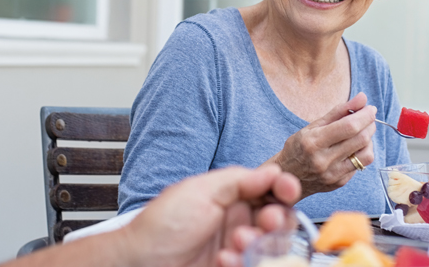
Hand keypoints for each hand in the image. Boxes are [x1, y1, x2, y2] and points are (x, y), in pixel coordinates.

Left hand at [120, 164, 300, 266]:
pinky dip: (242, 263)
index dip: (284, 188)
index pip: (270, 190)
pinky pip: (255, 266)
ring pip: (272, 246)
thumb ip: (239, 180)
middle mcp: (237, 221)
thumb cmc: (162, 224)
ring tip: (237, 243)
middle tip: (268, 222)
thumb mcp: (200, 191)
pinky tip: (222, 261)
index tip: (288, 190)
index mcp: (231, 197)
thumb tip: (272, 171)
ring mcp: (236, 248)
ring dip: (261, 243)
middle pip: (279, 219)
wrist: (139, 263)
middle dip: (278, 219)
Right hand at [267, 92, 376, 198]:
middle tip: (369, 117)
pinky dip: (362, 152)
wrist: (287, 176)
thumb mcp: (313, 126)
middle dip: (370, 124)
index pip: (349, 127)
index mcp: (313, 141)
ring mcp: (333, 174)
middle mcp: (323, 160)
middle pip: (361, 139)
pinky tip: (353, 148)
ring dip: (369, 140)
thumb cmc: (298, 147)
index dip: (365, 116)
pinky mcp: (339, 182)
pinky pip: (360, 165)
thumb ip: (339, 111)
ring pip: (366, 155)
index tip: (370, 108)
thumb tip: (362, 98)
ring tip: (362, 133)